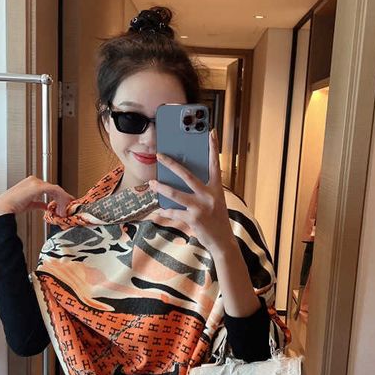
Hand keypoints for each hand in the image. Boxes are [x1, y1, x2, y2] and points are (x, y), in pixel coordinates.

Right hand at [0, 175, 73, 219]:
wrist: (3, 208)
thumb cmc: (12, 207)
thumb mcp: (29, 204)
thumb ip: (38, 204)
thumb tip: (46, 206)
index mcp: (31, 183)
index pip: (50, 188)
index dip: (59, 197)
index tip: (65, 205)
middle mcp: (34, 180)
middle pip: (54, 189)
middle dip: (63, 199)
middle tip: (67, 208)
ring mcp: (36, 182)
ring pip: (56, 190)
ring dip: (62, 201)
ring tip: (63, 211)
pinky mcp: (38, 187)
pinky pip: (55, 191)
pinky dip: (60, 199)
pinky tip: (60, 207)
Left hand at [149, 129, 235, 253]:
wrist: (222, 242)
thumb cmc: (216, 219)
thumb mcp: (215, 201)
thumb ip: (204, 190)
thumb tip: (184, 180)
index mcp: (216, 189)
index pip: (215, 164)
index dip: (213, 148)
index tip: (210, 133)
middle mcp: (209, 196)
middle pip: (187, 175)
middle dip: (172, 164)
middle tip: (160, 156)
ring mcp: (201, 207)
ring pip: (175, 194)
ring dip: (161, 187)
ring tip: (152, 183)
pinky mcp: (193, 219)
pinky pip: (173, 212)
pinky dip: (164, 210)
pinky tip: (158, 209)